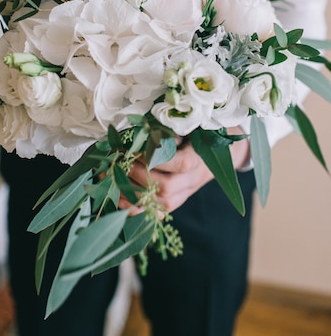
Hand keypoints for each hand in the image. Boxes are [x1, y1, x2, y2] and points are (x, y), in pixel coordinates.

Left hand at [120, 128, 249, 213]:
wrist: (223, 154)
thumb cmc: (202, 132)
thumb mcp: (191, 124)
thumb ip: (173, 127)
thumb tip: (145, 126)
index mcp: (200, 157)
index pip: (180, 164)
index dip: (155, 159)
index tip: (134, 149)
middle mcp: (194, 179)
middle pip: (166, 187)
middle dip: (138, 175)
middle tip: (119, 162)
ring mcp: (186, 192)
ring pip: (161, 203)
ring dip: (134, 193)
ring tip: (113, 179)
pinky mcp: (178, 200)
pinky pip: (158, 211)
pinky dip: (138, 208)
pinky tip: (120, 199)